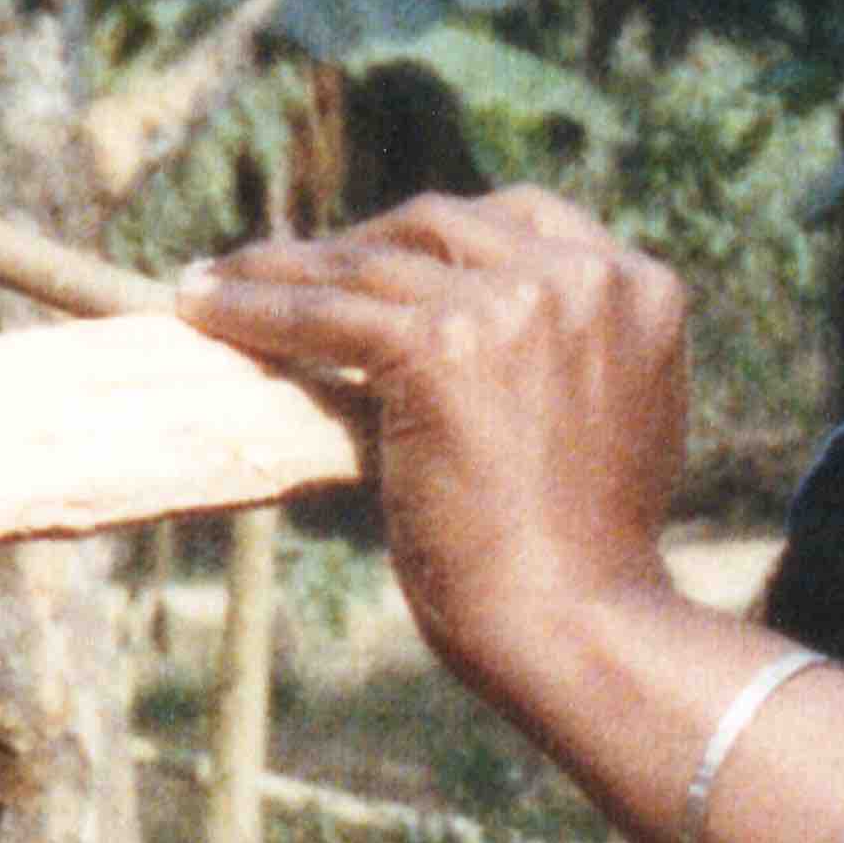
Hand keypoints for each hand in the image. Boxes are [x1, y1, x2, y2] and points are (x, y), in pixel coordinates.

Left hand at [189, 196, 696, 739]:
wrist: (576, 618)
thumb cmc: (585, 556)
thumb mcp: (605, 418)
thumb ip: (567, 355)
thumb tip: (495, 345)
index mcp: (641, 287)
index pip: (521, 224)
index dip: (439, 239)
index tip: (384, 256)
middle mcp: (584, 276)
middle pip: (442, 226)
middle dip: (359, 245)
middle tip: (291, 267)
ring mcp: (514, 302)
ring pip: (370, 265)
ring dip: (281, 267)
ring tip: (216, 279)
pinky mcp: (441, 344)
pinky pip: (325, 313)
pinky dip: (255, 307)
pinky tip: (202, 308)